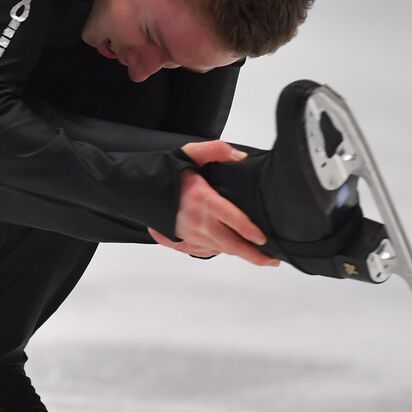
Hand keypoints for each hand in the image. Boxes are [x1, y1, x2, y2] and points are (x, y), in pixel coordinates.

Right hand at [147, 140, 279, 267]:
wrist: (139, 190)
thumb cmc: (167, 172)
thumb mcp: (190, 153)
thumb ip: (217, 150)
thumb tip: (241, 157)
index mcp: (203, 200)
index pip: (232, 219)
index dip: (250, 231)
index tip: (264, 239)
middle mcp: (197, 222)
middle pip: (230, 244)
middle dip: (253, 255)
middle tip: (271, 260)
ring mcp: (189, 235)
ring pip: (219, 249)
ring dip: (237, 253)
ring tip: (256, 256)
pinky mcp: (181, 242)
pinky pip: (205, 251)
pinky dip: (219, 250)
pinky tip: (228, 248)